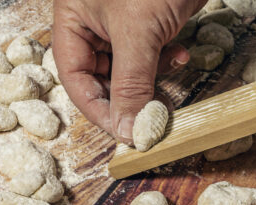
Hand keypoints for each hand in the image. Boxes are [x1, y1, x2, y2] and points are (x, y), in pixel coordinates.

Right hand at [52, 0, 205, 143]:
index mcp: (74, 21)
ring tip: (169, 84)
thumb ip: (131, 83)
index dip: (98, 108)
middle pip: (101, 78)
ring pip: (129, 71)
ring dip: (150, 83)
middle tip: (150, 117)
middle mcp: (94, 26)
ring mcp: (123, 25)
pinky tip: (181, 57)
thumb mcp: (138, 31)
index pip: (76, 79)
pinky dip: (166, 64)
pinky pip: (151, 56)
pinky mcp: (149, 24)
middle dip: (127, 98)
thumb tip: (128, 129)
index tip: (122, 131)